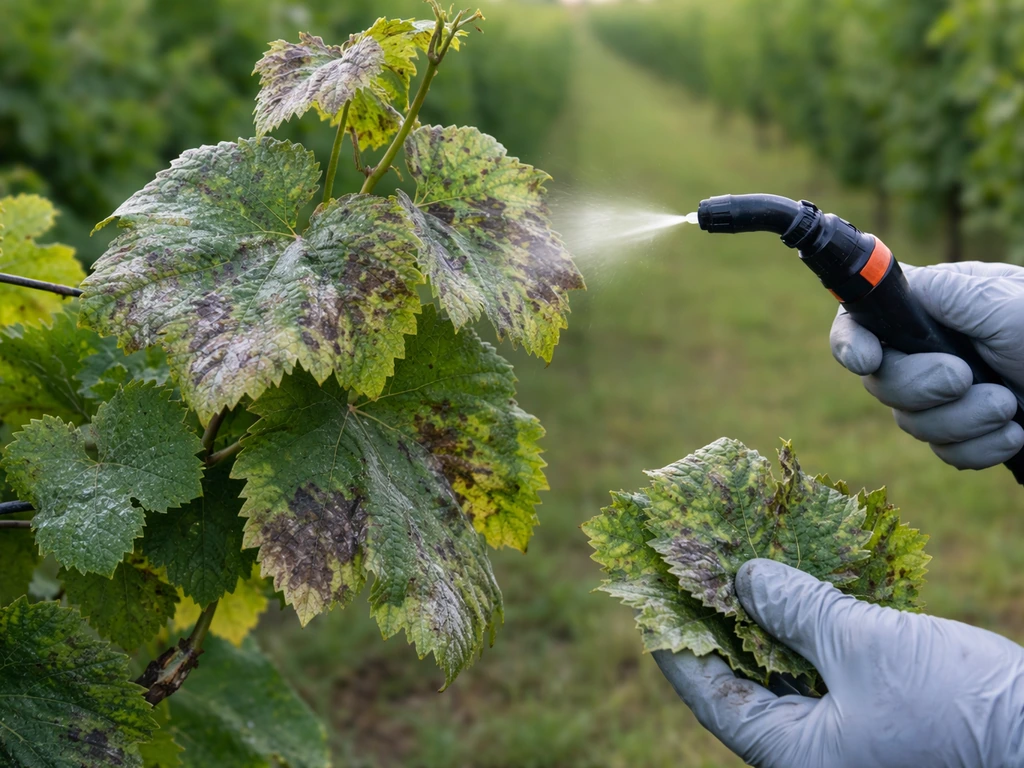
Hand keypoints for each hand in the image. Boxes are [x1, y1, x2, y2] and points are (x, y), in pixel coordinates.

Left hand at [654, 559, 1023, 767]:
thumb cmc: (954, 706)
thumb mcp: (863, 648)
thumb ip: (796, 610)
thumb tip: (744, 577)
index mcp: (795, 754)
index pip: (710, 697)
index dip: (676, 644)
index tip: (652, 598)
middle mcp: (811, 747)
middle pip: (742, 677)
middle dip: (720, 619)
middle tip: (695, 566)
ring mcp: (843, 730)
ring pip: (783, 665)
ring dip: (764, 614)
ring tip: (738, 559)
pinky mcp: (873, 707)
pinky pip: (823, 662)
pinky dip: (807, 621)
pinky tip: (796, 578)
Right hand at [830, 262, 1023, 468]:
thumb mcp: (1001, 300)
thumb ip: (941, 294)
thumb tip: (891, 288)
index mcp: (931, 309)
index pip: (860, 321)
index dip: (850, 342)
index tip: (868, 359)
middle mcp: (930, 351)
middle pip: (881, 381)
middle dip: (921, 388)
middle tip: (965, 379)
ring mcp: (948, 397)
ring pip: (912, 424)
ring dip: (961, 421)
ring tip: (1009, 407)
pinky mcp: (969, 432)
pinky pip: (945, 452)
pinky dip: (979, 448)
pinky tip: (1014, 433)